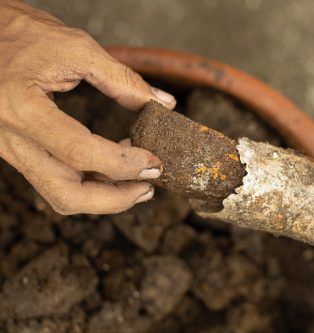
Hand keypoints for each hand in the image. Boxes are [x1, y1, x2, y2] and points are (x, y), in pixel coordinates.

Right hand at [0, 1, 175, 213]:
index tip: (155, 163)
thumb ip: (122, 79)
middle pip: (65, 194)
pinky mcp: (18, 150)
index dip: (124, 164)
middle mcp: (9, 138)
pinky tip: (114, 166)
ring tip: (138, 181)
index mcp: (21, 109)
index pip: (80, 153)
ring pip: (59, 194)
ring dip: (103, 197)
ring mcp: (10, 149)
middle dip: (114, 199)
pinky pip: (55, 179)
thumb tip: (163, 102)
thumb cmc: (20, 33)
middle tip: (148, 186)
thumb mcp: (76, 47)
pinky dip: (88, 181)